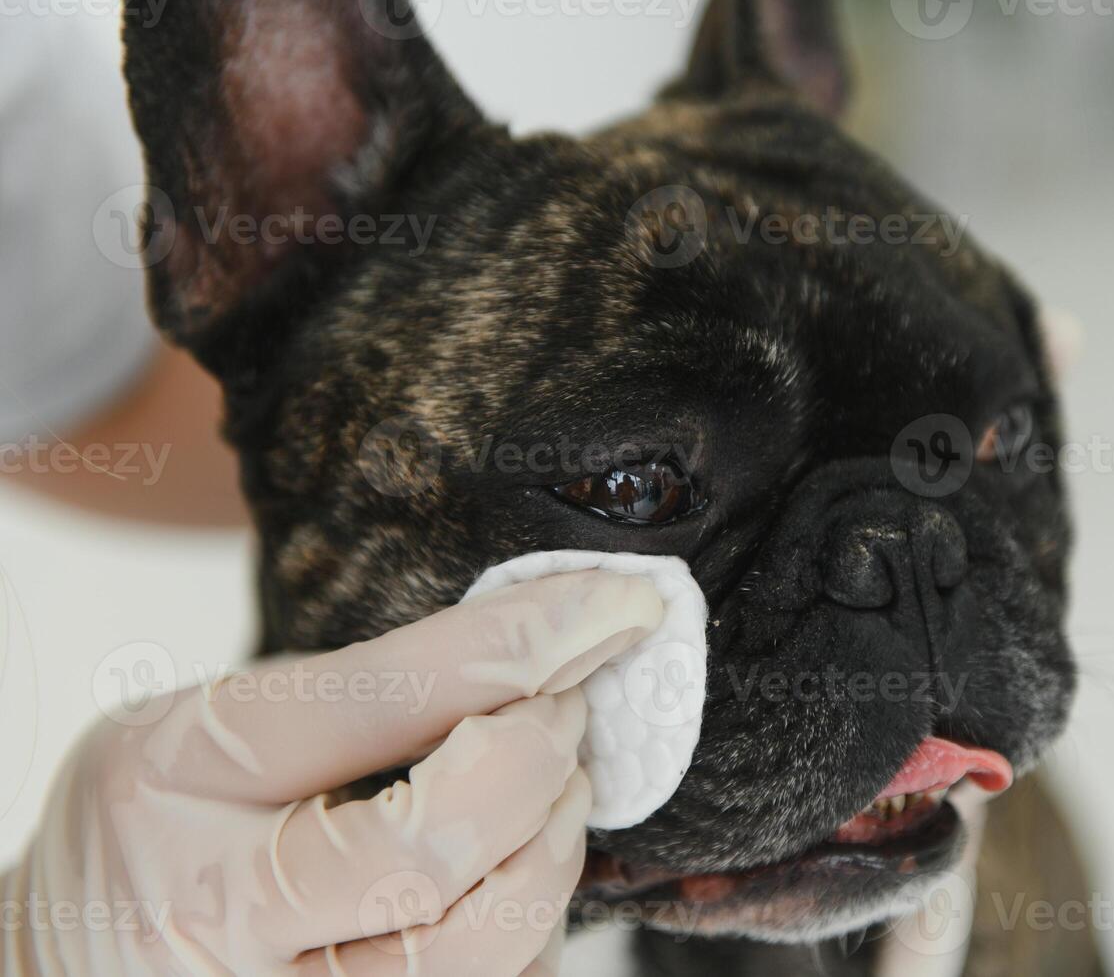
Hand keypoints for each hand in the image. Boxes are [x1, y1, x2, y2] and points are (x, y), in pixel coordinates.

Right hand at [2, 570, 663, 975]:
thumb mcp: (208, 723)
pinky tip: (518, 871)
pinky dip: (533, 927)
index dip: (524, 643)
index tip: (619, 600)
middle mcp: (219, 912)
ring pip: (478, 951)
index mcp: (181, 779)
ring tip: (554, 788)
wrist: (68, 960)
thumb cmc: (155, 821)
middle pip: (436, 851)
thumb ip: (351, 699)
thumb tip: (539, 655)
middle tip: (567, 707)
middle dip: (539, 760)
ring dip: (553, 848)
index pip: (381, 699)